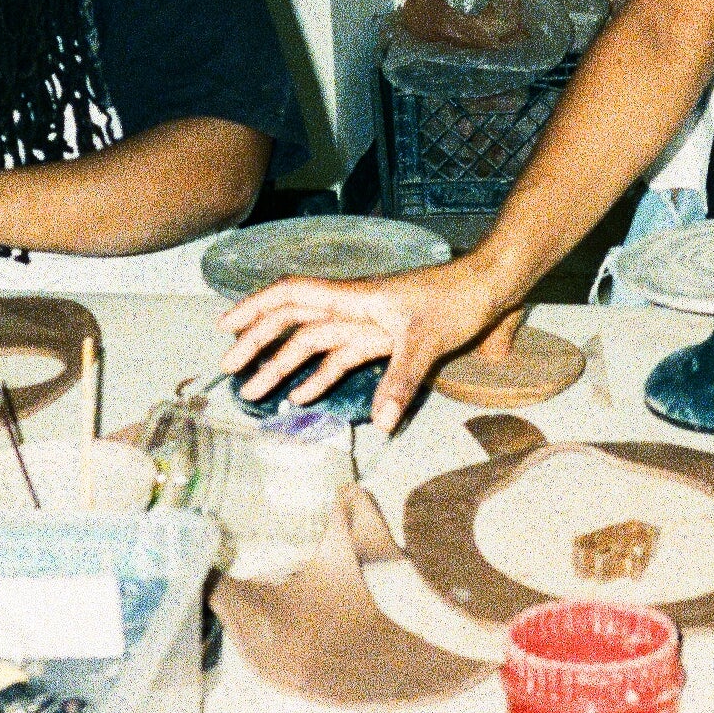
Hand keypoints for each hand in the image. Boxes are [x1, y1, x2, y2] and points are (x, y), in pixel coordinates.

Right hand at [217, 258, 509, 430]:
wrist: (487, 288)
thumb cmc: (455, 300)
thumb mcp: (427, 340)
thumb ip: (402, 380)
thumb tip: (382, 424)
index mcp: (353, 298)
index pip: (292, 296)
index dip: (255, 308)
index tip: (225, 326)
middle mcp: (351, 308)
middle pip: (291, 322)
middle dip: (257, 343)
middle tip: (228, 370)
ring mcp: (365, 324)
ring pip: (312, 343)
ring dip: (282, 365)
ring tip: (254, 393)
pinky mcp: (381, 338)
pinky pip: (340, 357)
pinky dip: (319, 375)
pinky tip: (301, 397)